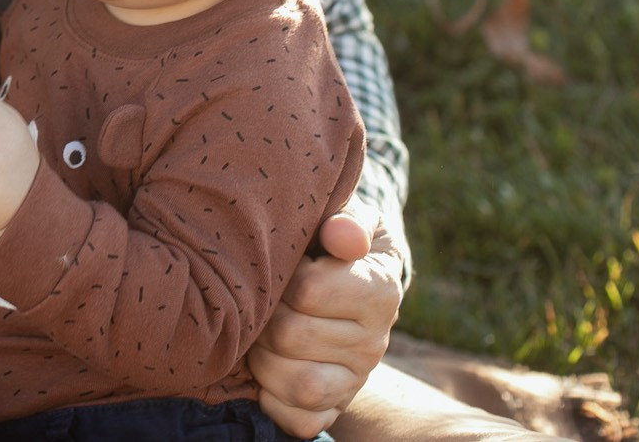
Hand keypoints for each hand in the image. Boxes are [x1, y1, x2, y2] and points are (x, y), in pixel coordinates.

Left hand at [248, 205, 406, 437]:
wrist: (348, 281)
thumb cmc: (332, 242)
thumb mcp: (345, 219)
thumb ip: (345, 221)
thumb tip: (342, 234)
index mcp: (379, 290)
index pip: (307, 290)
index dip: (281, 275)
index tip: (284, 264)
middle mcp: (374, 342)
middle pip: (291, 337)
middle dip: (262, 316)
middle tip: (259, 300)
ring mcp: (356, 380)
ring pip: (300, 387)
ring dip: (264, 360)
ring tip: (259, 334)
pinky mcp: (335, 407)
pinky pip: (301, 422)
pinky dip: (273, 401)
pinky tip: (265, 371)